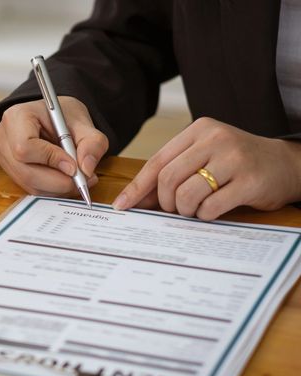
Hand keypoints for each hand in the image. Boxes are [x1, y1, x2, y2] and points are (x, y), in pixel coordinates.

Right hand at [0, 97, 106, 195]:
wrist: (53, 118)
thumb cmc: (63, 116)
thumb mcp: (83, 121)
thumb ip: (91, 143)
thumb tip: (87, 169)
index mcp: (17, 117)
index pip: (25, 147)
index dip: (50, 160)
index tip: (73, 166)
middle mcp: (5, 137)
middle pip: (26, 172)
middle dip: (58, 181)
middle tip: (83, 179)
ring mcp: (4, 156)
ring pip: (29, 184)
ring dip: (58, 188)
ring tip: (79, 178)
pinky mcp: (11, 171)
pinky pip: (31, 188)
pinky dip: (52, 189)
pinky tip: (66, 180)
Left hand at [112, 117, 300, 219]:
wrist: (286, 165)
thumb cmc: (237, 163)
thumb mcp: (203, 157)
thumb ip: (172, 172)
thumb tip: (135, 198)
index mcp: (199, 130)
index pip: (157, 161)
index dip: (137, 186)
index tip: (122, 205)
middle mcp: (215, 139)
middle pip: (168, 179)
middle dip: (165, 202)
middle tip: (174, 209)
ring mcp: (234, 159)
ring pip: (186, 194)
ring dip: (185, 210)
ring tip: (196, 208)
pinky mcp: (249, 181)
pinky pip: (209, 207)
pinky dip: (204, 215)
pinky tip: (213, 210)